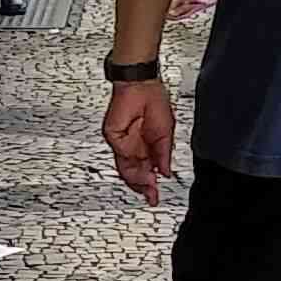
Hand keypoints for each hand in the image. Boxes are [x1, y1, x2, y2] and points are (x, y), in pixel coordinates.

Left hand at [104, 76, 175, 205]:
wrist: (142, 84)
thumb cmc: (153, 100)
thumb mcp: (166, 133)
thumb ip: (163, 155)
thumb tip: (165, 172)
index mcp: (145, 146)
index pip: (145, 170)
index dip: (150, 185)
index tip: (155, 197)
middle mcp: (132, 146)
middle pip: (134, 173)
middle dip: (144, 186)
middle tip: (152, 195)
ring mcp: (122, 142)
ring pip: (125, 168)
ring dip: (138, 180)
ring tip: (149, 185)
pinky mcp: (113, 136)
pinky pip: (121, 154)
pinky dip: (132, 163)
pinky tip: (143, 168)